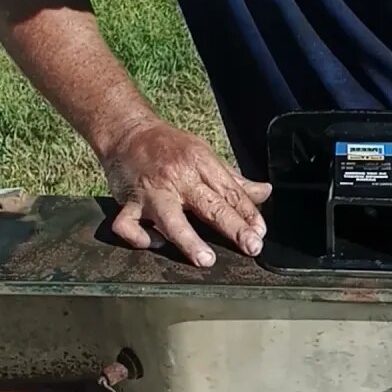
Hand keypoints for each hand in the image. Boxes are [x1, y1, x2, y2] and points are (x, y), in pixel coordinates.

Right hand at [100, 122, 271, 266]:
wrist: (126, 132)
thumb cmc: (169, 146)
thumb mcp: (204, 155)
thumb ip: (233, 180)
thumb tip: (265, 193)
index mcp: (199, 162)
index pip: (230, 191)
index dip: (248, 213)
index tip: (260, 232)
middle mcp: (177, 177)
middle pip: (209, 205)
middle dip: (233, 227)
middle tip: (252, 246)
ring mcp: (151, 192)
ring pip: (169, 218)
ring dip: (188, 240)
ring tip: (206, 259)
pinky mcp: (127, 203)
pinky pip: (129, 225)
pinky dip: (141, 238)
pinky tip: (157, 243)